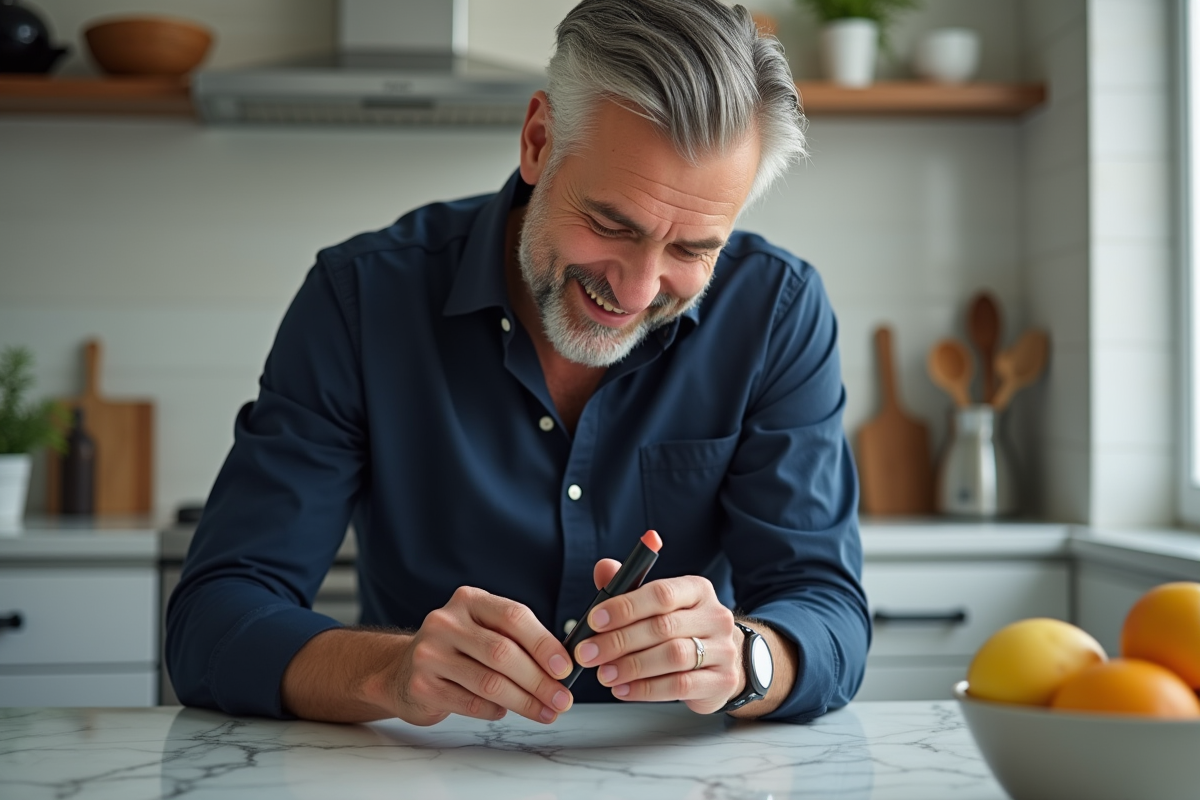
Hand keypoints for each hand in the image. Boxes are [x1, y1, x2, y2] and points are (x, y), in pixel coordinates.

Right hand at [393, 586, 574, 725]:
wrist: (400, 671)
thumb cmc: (456, 650)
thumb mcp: (482, 630)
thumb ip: (517, 639)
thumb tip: (561, 665)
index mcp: (469, 600)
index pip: (514, 616)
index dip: (544, 643)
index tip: (565, 667)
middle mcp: (446, 622)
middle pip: (503, 652)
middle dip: (539, 680)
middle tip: (562, 699)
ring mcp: (430, 653)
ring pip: (489, 682)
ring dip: (525, 701)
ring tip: (546, 711)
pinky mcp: (422, 685)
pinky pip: (471, 703)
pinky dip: (495, 711)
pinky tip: (505, 711)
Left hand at [574, 560, 743, 714]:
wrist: (723, 660)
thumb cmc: (681, 629)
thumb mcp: (657, 605)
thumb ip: (628, 587)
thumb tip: (604, 568)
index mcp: (697, 590)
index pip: (661, 593)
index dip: (625, 607)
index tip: (594, 621)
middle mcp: (715, 616)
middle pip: (663, 627)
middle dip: (619, 641)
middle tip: (588, 653)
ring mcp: (723, 650)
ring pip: (673, 657)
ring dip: (631, 666)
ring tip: (604, 673)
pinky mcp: (721, 681)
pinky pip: (680, 686)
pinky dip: (646, 689)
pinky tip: (623, 689)